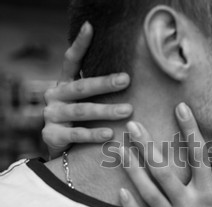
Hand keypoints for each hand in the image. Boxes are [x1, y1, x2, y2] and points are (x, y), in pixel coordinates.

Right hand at [42, 21, 132, 158]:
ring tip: (127, 110)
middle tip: (126, 79)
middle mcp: (55, 96)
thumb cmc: (81, 120)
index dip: (79, 44)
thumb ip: (98, 89)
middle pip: (82, 87)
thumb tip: (132, 75)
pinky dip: (93, 134)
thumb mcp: (86, 101)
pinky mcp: (52, 135)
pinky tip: (110, 134)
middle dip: (105, 83)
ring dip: (105, 110)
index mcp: (64, 84)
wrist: (61, 148)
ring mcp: (52, 115)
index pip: (71, 61)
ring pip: (81, 110)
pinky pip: (76, 133)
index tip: (90, 27)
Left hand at [118, 103, 211, 206]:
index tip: (180, 107)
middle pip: (164, 172)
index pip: (198, 155)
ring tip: (119, 150)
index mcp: (208, 193)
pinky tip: (120, 190)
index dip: (189, 129)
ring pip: (148, 193)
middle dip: (146, 146)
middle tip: (132, 125)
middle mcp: (189, 205)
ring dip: (132, 170)